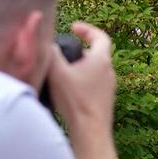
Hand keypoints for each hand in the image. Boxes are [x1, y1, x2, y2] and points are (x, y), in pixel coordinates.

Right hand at [46, 21, 116, 136]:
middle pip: (97, 53)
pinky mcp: (105, 100)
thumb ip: (51, 53)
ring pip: (95, 70)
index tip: (74, 27)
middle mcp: (110, 72)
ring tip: (62, 71)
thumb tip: (48, 43)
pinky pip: (93, 84)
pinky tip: (66, 89)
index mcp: (102, 60)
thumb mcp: (57, 72)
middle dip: (81, 49)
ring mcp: (109, 87)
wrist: (90, 131)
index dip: (87, 29)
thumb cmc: (75, 100)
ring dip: (80, 67)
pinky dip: (81, 81)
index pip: (101, 36)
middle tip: (65, 50)